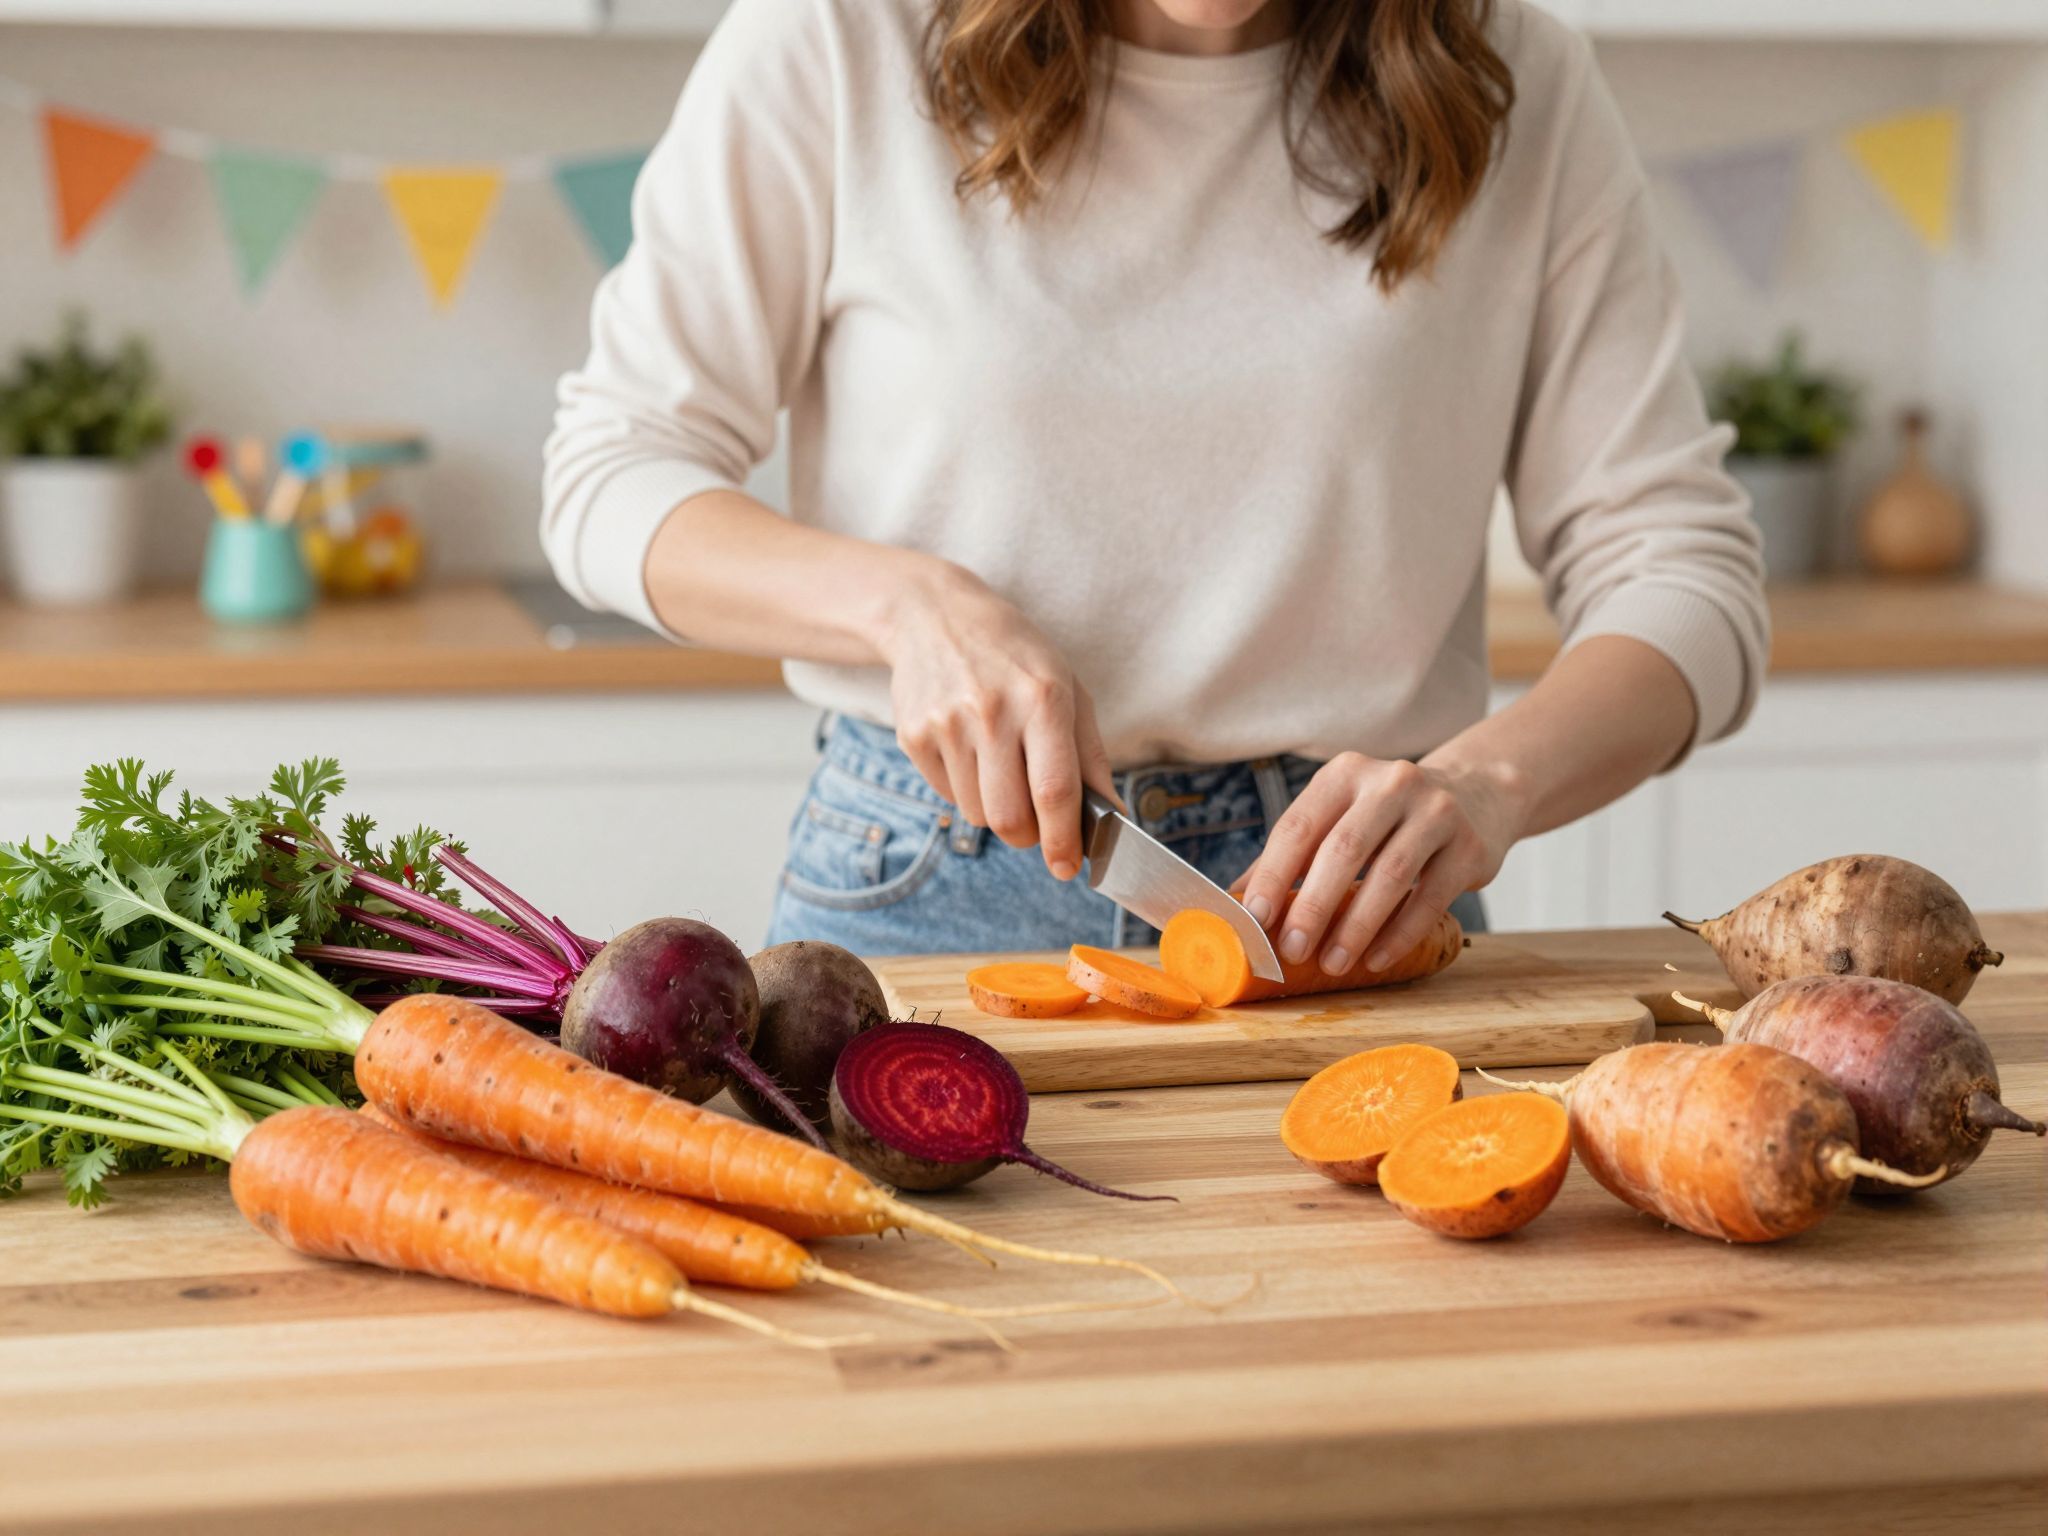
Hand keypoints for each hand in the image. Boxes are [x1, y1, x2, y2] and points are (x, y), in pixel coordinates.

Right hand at [880, 563, 1118, 879]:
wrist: (936, 617)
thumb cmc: (1016, 658)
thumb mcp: (1068, 690)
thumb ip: (1091, 757)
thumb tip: (1111, 817)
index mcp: (1043, 698)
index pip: (1055, 791)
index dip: (1063, 840)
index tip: (1068, 867)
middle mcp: (992, 712)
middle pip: (1010, 818)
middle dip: (1029, 838)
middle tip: (1037, 825)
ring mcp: (947, 725)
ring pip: (978, 815)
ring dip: (997, 811)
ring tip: (1001, 769)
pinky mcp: (913, 736)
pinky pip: (947, 796)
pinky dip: (966, 791)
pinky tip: (970, 751)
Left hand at [1239, 753, 1525, 976]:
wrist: (1477, 794)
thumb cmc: (1388, 816)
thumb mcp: (1340, 815)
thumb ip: (1293, 853)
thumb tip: (1235, 902)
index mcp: (1344, 774)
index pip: (1299, 826)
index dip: (1273, 874)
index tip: (1255, 918)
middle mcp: (1390, 783)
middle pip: (1342, 850)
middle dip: (1313, 906)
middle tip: (1292, 950)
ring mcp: (1436, 811)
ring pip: (1390, 875)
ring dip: (1356, 926)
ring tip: (1333, 963)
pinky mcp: (1468, 846)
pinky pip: (1431, 897)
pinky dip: (1400, 933)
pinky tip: (1376, 959)